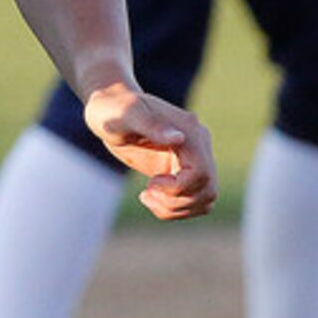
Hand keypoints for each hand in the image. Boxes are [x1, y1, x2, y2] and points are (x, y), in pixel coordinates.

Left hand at [81, 83, 217, 220]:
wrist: (110, 109)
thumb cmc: (114, 108)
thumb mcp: (127, 115)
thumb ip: (152, 125)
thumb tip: (179, 138)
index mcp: (190, 131)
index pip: (201, 173)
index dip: (178, 188)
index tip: (150, 182)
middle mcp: (198, 145)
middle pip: (207, 189)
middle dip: (175, 202)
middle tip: (146, 194)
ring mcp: (193, 159)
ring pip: (204, 199)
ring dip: (175, 209)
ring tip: (147, 197)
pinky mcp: (182, 171)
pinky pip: (193, 200)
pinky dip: (174, 209)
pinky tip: (151, 198)